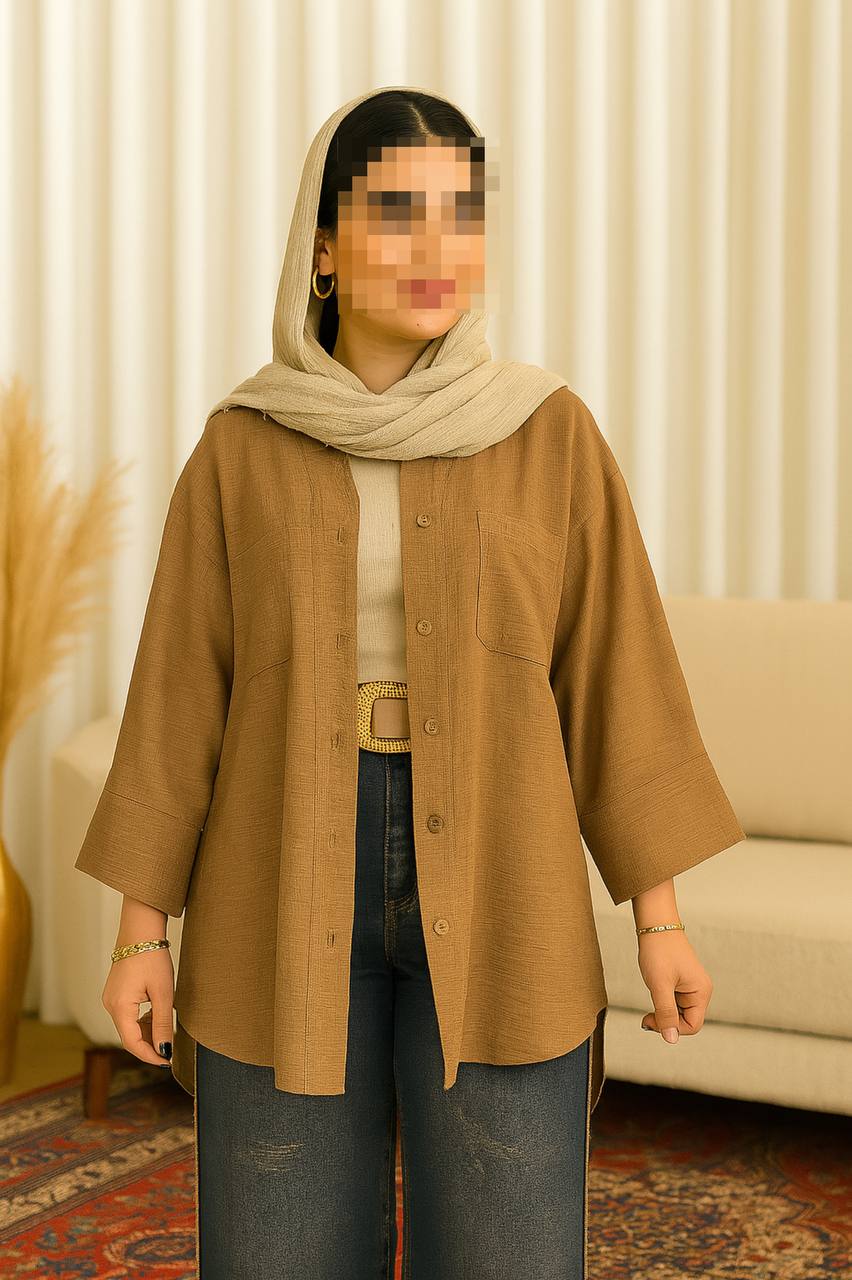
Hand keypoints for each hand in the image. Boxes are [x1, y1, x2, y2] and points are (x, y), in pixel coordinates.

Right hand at [101, 946, 174, 1067]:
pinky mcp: (116, 993)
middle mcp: (110, 1005)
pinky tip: (157, 1018)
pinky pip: (127, 1015)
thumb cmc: (153, 958)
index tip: (167, 1062)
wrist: (141, 931)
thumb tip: (164, 1050)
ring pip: (128, 1026)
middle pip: (129, 1036)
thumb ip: (162, 1023)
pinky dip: (142, 1021)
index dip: (149, 1055)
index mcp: (119, 1007)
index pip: (132, 1043)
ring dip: (146, 1033)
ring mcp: (111, 999)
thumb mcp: (163, 992)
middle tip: (170, 1051)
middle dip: (149, 1046)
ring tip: (167, 1034)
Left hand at [637, 930, 712, 1043]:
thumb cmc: (659, 950)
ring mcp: (690, 986)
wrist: (655, 924)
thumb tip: (671, 1039)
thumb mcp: (660, 985)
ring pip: (678, 1012)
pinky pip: (673, 1001)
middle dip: (665, 1020)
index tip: (651, 1019)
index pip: (692, 1026)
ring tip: (651, 996)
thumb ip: (666, 1013)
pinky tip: (654, 991)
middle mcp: (699, 990)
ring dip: (662, 1010)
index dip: (672, 1028)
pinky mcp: (681, 982)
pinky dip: (662, 1002)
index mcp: (701, 992)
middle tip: (646, 1015)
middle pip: (685, 1020)